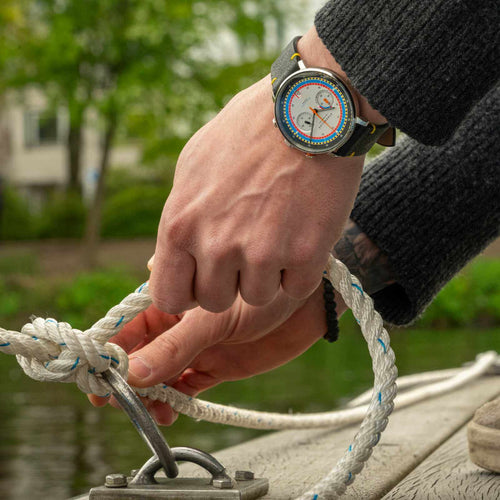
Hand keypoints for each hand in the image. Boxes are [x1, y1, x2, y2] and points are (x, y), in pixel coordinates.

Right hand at [89, 284, 346, 424]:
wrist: (307, 305)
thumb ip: (175, 346)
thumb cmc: (262, 296)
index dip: (107, 351)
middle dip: (124, 379)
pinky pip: (185, 386)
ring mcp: (195, 346)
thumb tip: (132, 373)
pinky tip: (170, 409)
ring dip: (149, 394)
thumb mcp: (213, 320)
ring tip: (150, 409)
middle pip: (139, 354)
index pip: (126, 326)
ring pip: (160, 375)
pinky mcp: (215, 366)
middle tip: (113, 400)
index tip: (93, 375)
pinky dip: (173, 400)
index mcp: (172, 299)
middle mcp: (178, 323)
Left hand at [148, 27, 379, 314]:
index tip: (203, 280)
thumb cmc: (246, 134)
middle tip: (248, 247)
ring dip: (268, 274)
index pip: (169, 297)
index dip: (187, 293)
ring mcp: (262, 252)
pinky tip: (302, 234)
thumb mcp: (192, 168)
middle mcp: (216, 244)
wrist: (308, 108)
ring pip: (258, 297)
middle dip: (230, 281)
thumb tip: (161, 265)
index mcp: (180, 224)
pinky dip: (300, 269)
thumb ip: (178, 223)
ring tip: (277, 232)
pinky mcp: (306, 254)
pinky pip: (295, 288)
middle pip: (215, 302)